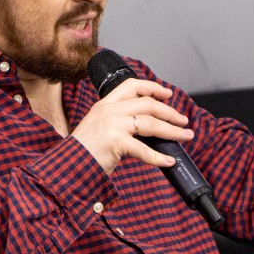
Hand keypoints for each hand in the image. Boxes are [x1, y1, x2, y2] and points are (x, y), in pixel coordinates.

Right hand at [71, 79, 193, 173]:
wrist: (67, 167)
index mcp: (105, 104)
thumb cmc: (84, 151)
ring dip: (172, 131)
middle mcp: (109, 110)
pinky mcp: (115, 142)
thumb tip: (148, 126)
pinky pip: (144, 150)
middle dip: (170, 112)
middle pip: (148, 104)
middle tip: (184, 121)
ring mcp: (112, 125)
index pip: (132, 85)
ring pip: (150, 123)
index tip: (168, 94)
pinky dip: (159, 157)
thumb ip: (119, 122)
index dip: (152, 88)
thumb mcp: (99, 127)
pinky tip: (169, 161)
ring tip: (185, 136)